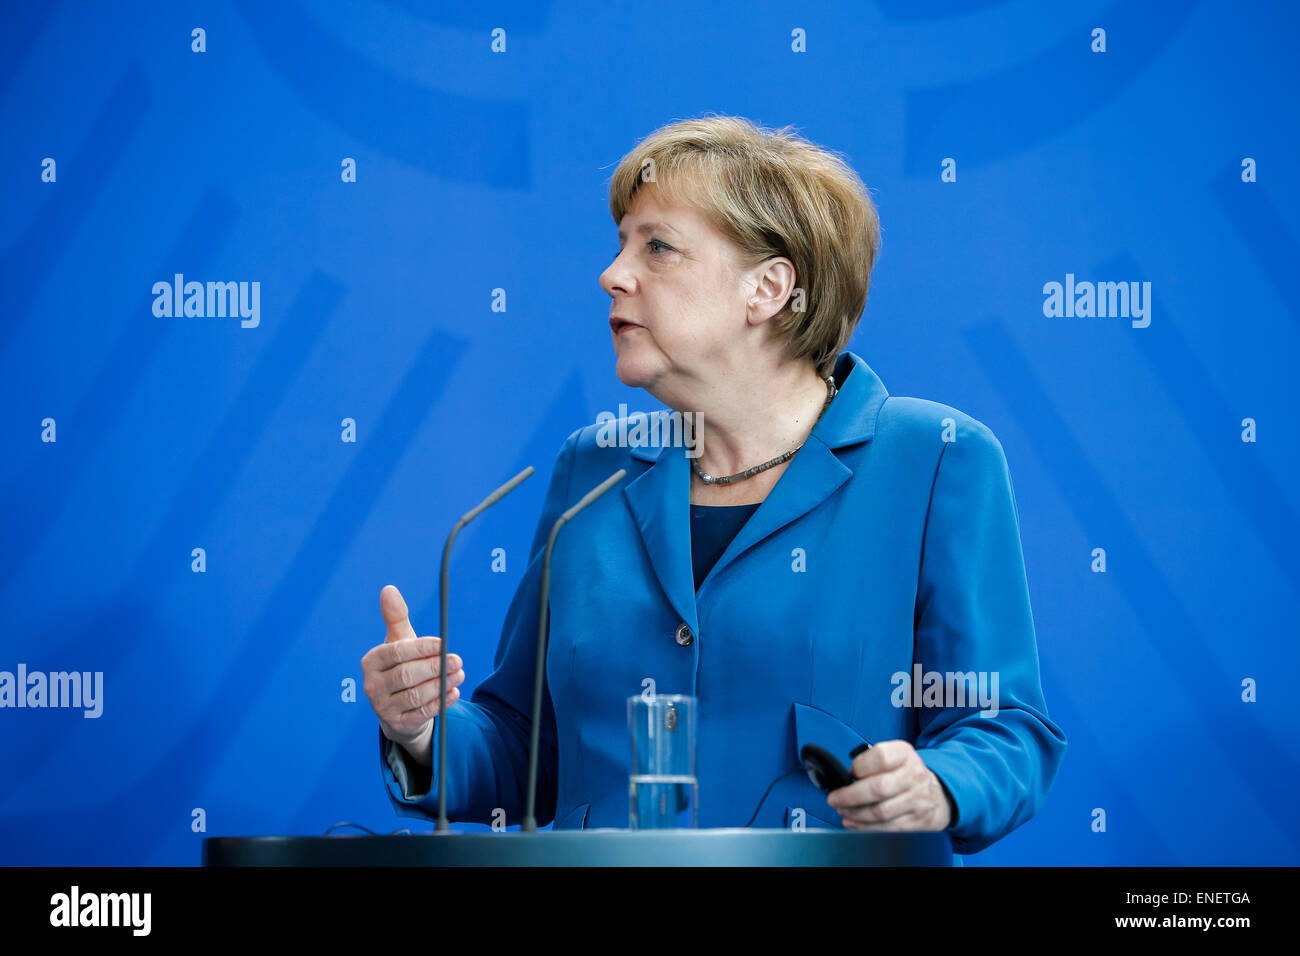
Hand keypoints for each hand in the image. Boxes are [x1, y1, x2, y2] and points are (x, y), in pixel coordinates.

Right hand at [361, 584, 465, 747]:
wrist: (399, 707)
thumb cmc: (402, 665)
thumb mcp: (399, 641)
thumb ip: (396, 617)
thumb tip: (389, 589)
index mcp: (371, 661)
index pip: (397, 652)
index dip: (422, 647)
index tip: (444, 643)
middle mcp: (372, 685)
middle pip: (407, 675)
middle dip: (435, 666)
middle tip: (458, 660)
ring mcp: (382, 708)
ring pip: (416, 695)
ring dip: (441, 684)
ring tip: (460, 674)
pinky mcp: (397, 725)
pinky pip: (422, 714)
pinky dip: (440, 703)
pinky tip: (454, 692)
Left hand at [826, 740, 951, 830]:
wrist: (938, 795)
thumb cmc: (904, 774)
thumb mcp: (893, 757)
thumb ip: (871, 762)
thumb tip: (845, 779)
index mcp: (905, 754)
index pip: (880, 757)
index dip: (860, 767)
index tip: (849, 774)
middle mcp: (915, 775)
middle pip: (878, 788)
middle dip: (850, 796)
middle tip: (835, 799)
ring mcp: (919, 799)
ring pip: (881, 812)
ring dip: (856, 814)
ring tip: (843, 812)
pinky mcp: (919, 821)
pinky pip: (888, 828)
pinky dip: (866, 828)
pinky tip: (855, 823)